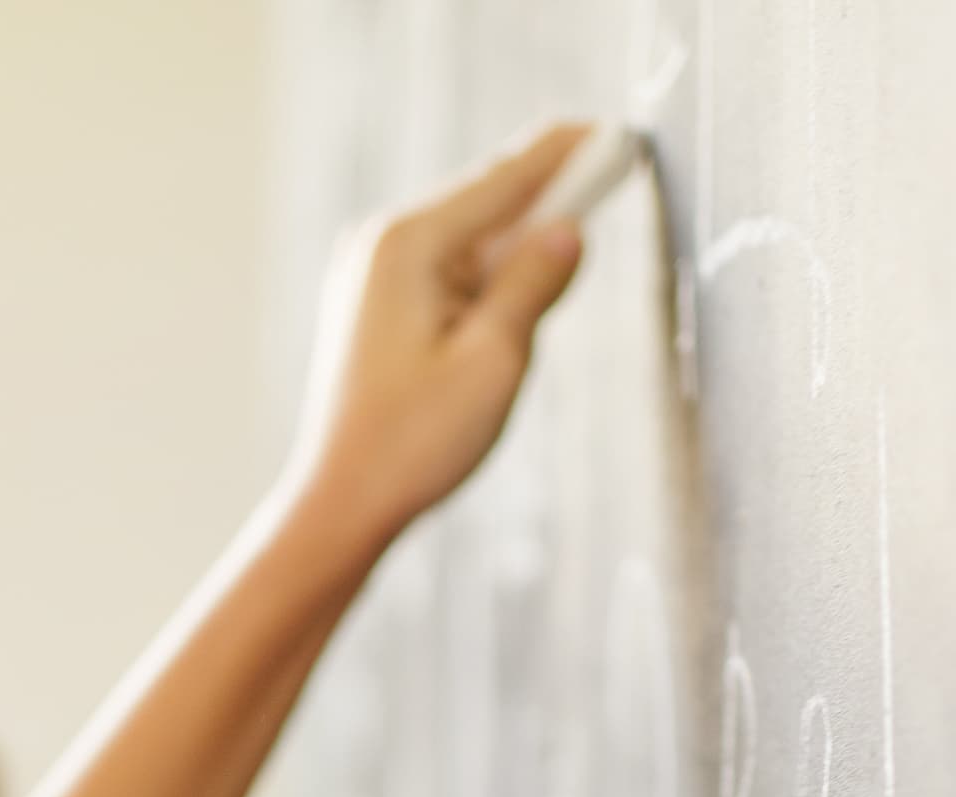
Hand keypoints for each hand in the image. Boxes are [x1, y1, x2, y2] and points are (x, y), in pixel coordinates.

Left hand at [281, 126, 593, 560]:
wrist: (342, 501)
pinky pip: (446, 268)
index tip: (614, 135)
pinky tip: (511, 298)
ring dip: (518, 246)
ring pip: (468, 238)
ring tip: (563, 258)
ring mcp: (369, 271)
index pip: (506, 179)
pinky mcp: (372, 302)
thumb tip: (568, 230)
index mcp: (409, 245)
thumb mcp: (495, 361)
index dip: (568, 155)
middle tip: (608, 175)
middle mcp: (380, 242)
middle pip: (486, 200)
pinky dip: (488, 273)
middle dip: (547, 196)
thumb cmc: (412, 442)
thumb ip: (533, 285)